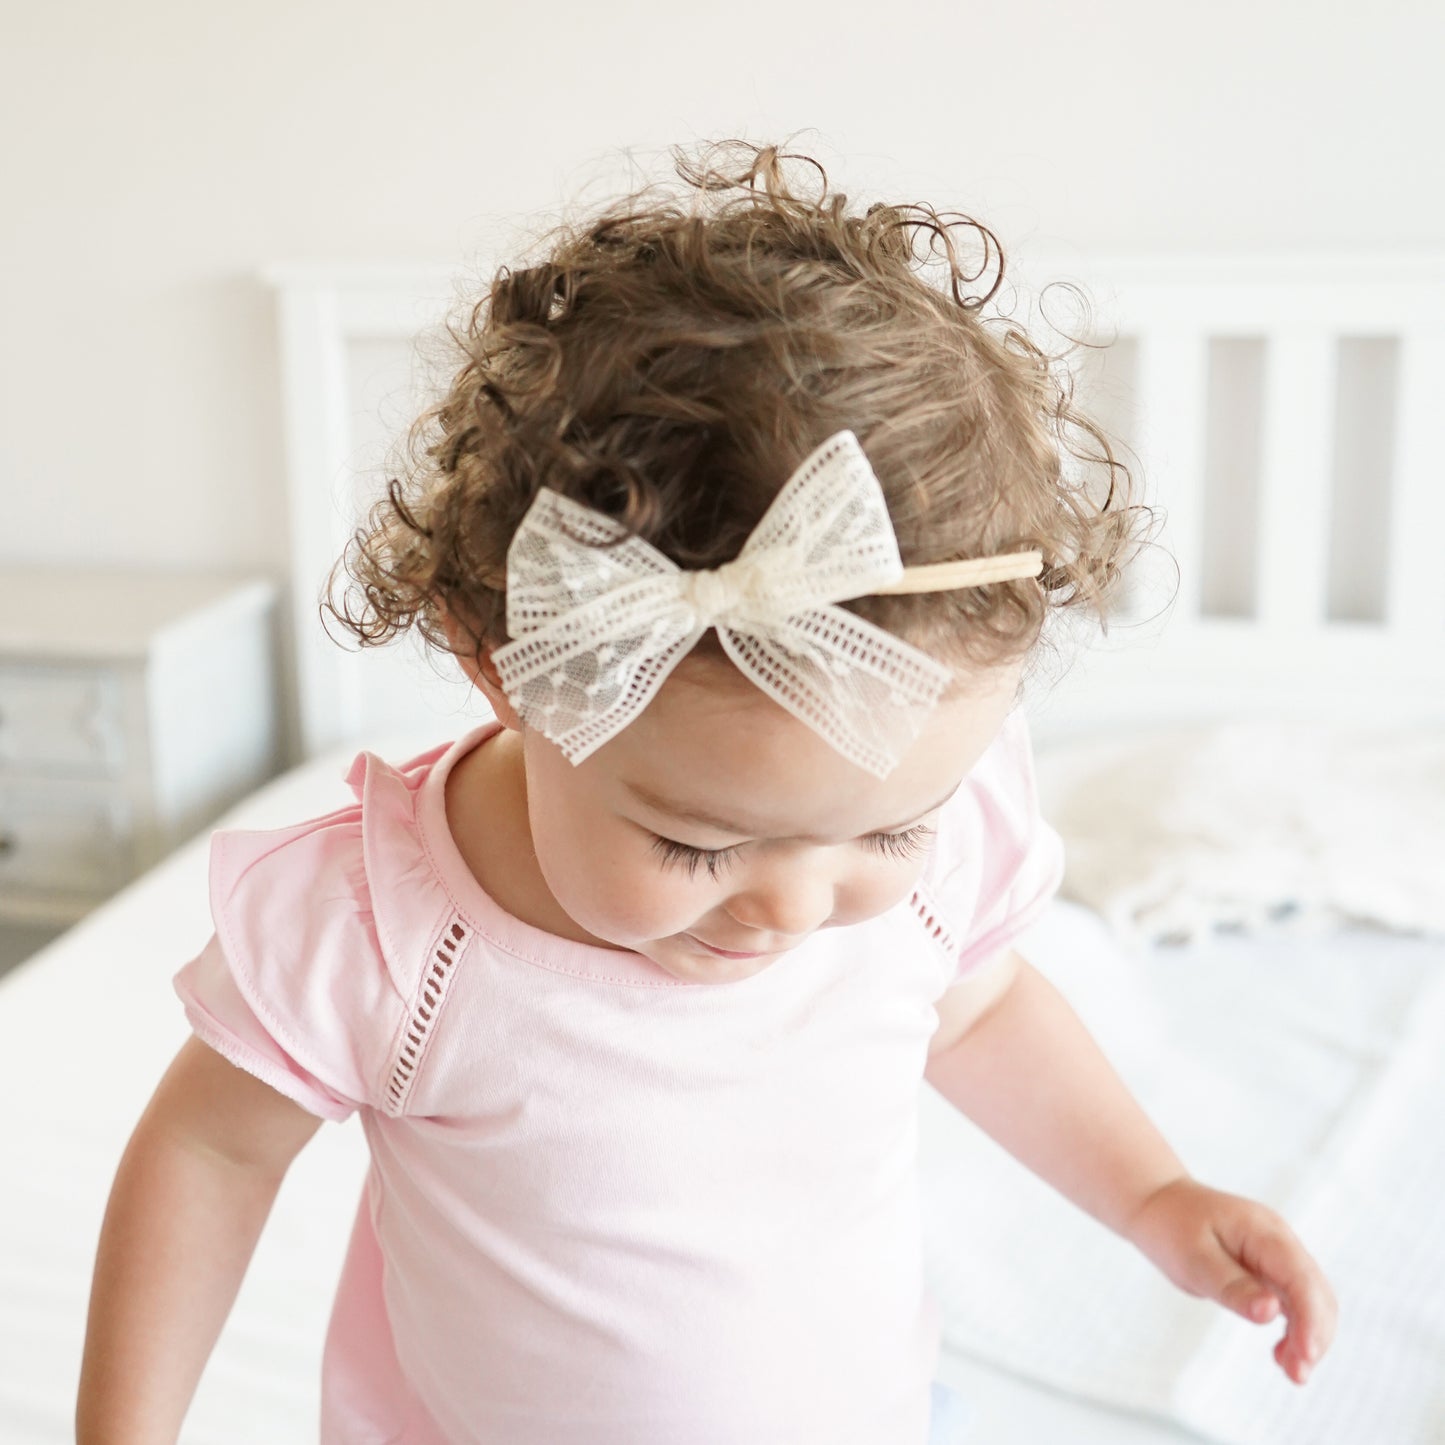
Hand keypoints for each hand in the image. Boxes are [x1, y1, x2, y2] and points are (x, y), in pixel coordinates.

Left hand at [1124, 1177, 1337, 1384]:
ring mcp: (1276, 1253)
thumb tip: (1271, 1313)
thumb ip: (1232, 1286)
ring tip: (1292, 1372)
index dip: (1310, 1320)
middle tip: (1296, 1376)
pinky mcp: (1269, 1268)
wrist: (1158, 1203)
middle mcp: (1278, 1240)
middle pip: (1316, 1292)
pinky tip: (1282, 1354)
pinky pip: (1294, 1301)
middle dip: (1315, 1335)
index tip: (1305, 1357)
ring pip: (1311, 1300)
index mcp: (1263, 1231)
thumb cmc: (1171, 1227)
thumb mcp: (1193, 1259)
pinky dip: (1296, 1329)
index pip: (1301, 1278)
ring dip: (1309, 1336)